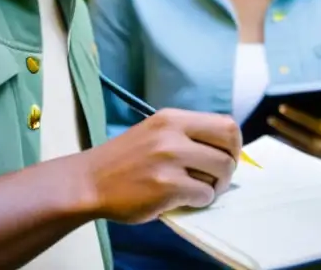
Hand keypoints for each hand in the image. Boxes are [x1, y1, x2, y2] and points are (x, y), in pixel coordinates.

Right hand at [74, 108, 241, 223]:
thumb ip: (188, 134)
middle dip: (230, 166)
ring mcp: (170, 160)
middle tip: (218, 177)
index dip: (234, 144)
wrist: (87, 183)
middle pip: (229, 148)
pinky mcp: (166, 187)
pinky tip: (184, 200)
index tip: (226, 156)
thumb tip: (226, 148)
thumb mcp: (157, 132)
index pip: (227, 124)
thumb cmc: (124, 160)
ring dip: (215, 186)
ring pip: (220, 172)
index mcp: (173, 118)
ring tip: (199, 190)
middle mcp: (173, 135)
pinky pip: (204, 194)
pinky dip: (200, 201)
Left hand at [269, 99, 320, 158]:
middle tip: (269, 118)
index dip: (295, 115)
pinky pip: (295, 148)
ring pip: (295, 143)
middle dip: (283, 127)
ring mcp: (315, 154)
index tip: (281, 107)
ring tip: (270, 124)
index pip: (309, 122)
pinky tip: (275, 135)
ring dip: (281, 134)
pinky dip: (285, 141)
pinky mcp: (310, 158)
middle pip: (298, 135)